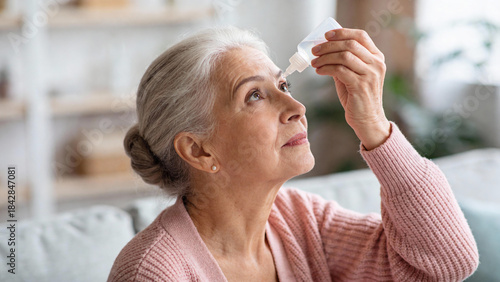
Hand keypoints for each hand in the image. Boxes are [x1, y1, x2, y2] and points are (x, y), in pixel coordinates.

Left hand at [311, 28, 390, 149]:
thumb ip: (344, 62)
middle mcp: (376, 64)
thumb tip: (325, 50)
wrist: (368, 120)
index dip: (342, 32)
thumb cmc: (358, 97)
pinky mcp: (360, 86)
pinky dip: (326, 68)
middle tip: (314, 50)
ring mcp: (370, 75)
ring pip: (344, 56)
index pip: (361, 36)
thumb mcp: (353, 76)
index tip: (326, 35)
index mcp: (376, 58)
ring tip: (314, 63)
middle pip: (350, 44)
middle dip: (328, 45)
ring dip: (325, 57)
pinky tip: (319, 71)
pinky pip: (339, 70)